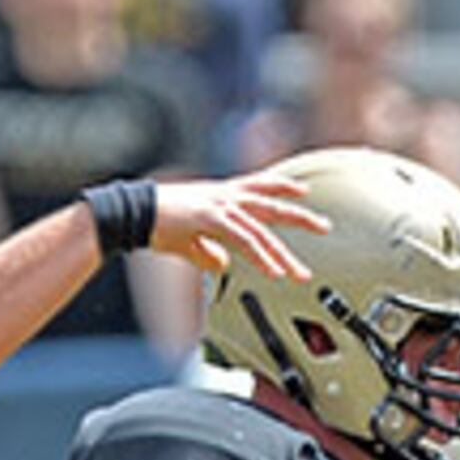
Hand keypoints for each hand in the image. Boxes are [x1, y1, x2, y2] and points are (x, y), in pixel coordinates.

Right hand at [145, 169, 329, 276]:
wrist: (134, 213)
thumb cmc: (158, 224)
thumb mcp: (189, 240)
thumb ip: (208, 252)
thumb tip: (222, 264)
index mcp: (222, 196)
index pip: (260, 187)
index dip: (283, 186)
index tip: (304, 190)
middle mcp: (226, 196)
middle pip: (272, 205)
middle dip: (300, 216)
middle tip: (325, 226)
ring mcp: (220, 206)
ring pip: (262, 231)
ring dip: (282, 255)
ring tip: (299, 273)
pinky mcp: (212, 219)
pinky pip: (245, 241)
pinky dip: (261, 258)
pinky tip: (273, 272)